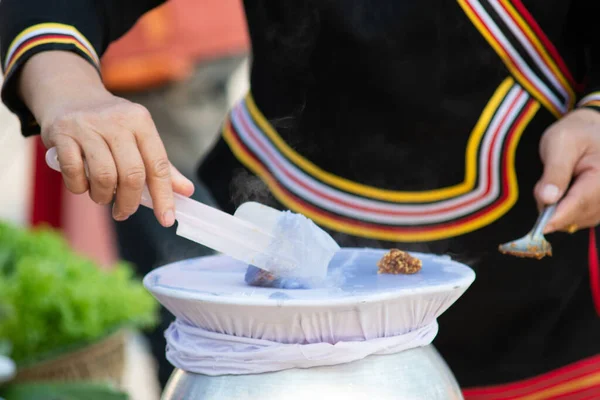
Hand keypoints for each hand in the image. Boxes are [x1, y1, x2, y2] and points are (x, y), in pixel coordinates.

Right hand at [19, 51, 193, 226]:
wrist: (70, 94)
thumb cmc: (112, 124)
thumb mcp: (140, 137)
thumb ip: (162, 166)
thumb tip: (187, 192)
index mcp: (141, 122)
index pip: (158, 165)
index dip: (164, 196)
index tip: (166, 220)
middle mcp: (117, 121)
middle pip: (132, 174)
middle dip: (130, 202)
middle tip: (124, 211)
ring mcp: (88, 126)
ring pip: (104, 176)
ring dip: (103, 196)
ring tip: (103, 197)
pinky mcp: (62, 133)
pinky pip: (74, 172)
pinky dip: (79, 187)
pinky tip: (83, 186)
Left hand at [534, 108, 599, 232]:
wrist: (588, 132)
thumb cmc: (574, 135)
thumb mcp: (560, 144)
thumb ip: (554, 171)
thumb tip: (547, 199)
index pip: (581, 201)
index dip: (559, 217)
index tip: (541, 228)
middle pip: (578, 214)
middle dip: (554, 209)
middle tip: (544, 186)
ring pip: (577, 220)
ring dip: (558, 211)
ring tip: (555, 183)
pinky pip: (579, 219)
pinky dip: (564, 212)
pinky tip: (561, 194)